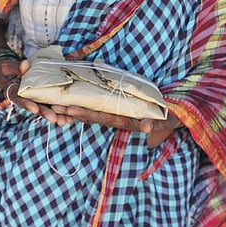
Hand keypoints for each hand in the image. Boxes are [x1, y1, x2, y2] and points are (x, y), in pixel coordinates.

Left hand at [47, 105, 179, 146]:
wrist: (172, 115)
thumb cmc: (166, 117)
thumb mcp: (163, 121)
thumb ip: (155, 125)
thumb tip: (147, 127)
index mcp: (124, 121)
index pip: (101, 118)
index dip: (85, 114)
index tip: (69, 111)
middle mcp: (116, 117)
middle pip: (90, 115)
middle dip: (72, 112)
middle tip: (53, 106)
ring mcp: (115, 112)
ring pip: (91, 111)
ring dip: (74, 109)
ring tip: (55, 104)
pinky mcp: (116, 106)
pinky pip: (97, 106)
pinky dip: (83, 103)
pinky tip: (69, 99)